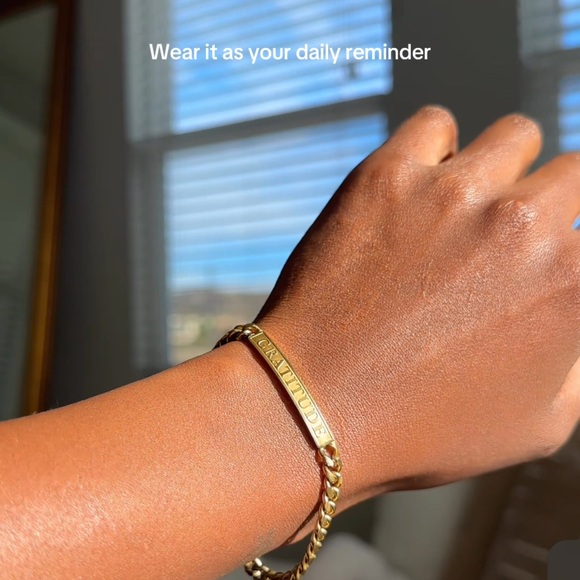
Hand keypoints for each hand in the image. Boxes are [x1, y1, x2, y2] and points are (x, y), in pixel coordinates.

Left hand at [257, 106, 579, 495]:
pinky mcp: (388, 175)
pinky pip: (435, 124)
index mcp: (574, 282)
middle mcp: (526, 224)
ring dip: (502, 169)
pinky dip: (436, 148)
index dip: (572, 247)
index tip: (546, 254)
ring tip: (465, 208)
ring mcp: (454, 191)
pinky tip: (419, 186)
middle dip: (553, 202)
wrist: (317, 405)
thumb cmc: (423, 427)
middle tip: (509, 234)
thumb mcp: (539, 422)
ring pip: (514, 137)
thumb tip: (574, 300)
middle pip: (573, 172)